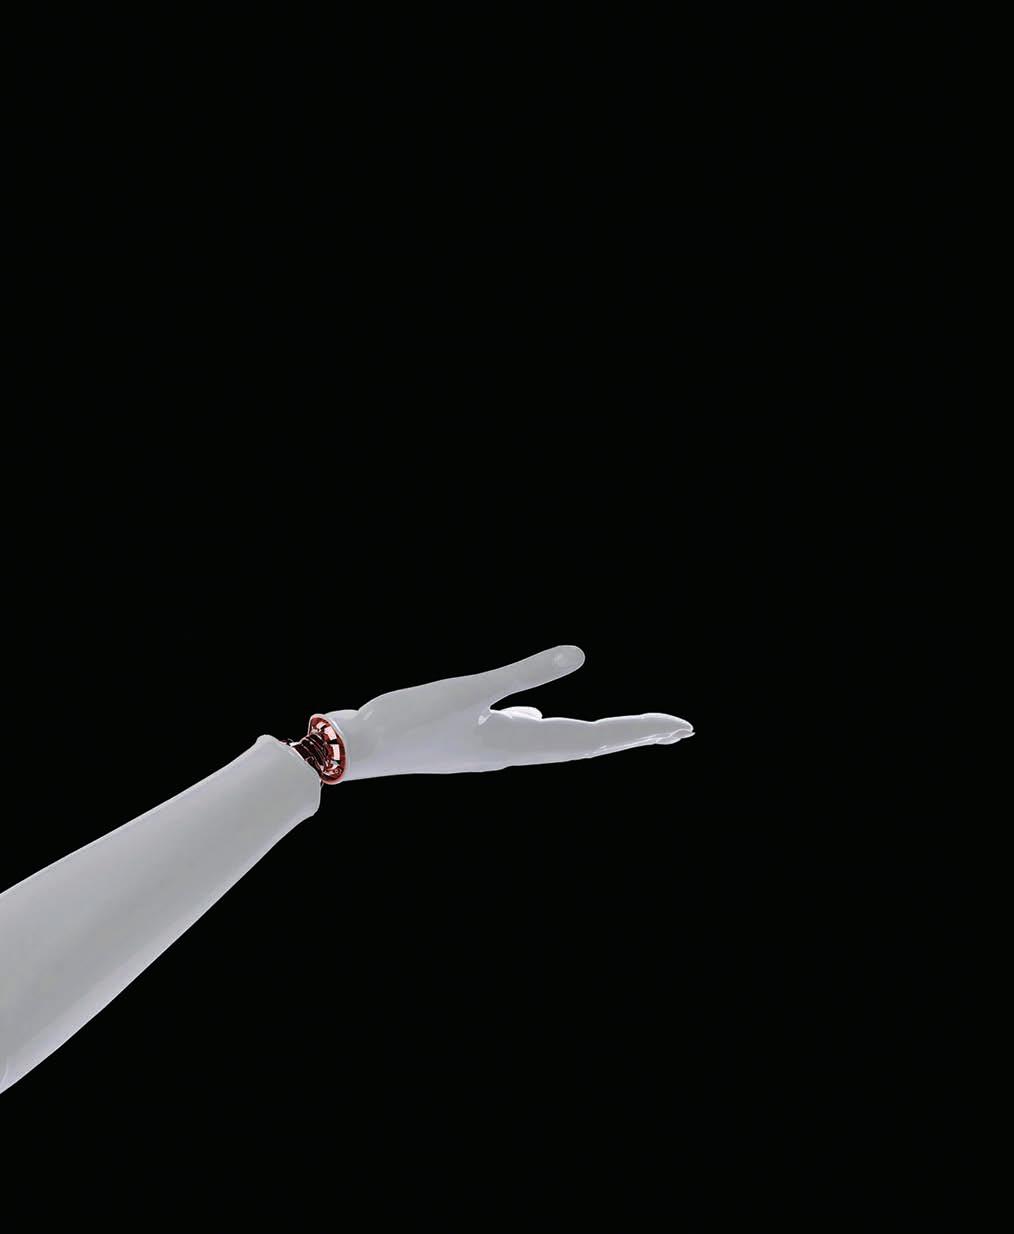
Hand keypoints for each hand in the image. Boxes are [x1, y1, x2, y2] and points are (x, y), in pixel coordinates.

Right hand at [325, 645, 692, 779]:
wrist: (356, 752)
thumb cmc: (407, 721)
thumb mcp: (469, 690)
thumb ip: (525, 672)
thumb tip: (579, 654)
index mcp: (518, 743)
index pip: (595, 738)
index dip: (638, 731)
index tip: (680, 727)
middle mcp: (513, 752)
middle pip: (587, 744)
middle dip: (633, 735)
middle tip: (678, 731)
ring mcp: (492, 750)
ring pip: (558, 742)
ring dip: (598, 734)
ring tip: (628, 730)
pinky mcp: (472, 743)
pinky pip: (525, 737)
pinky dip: (549, 728)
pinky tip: (542, 719)